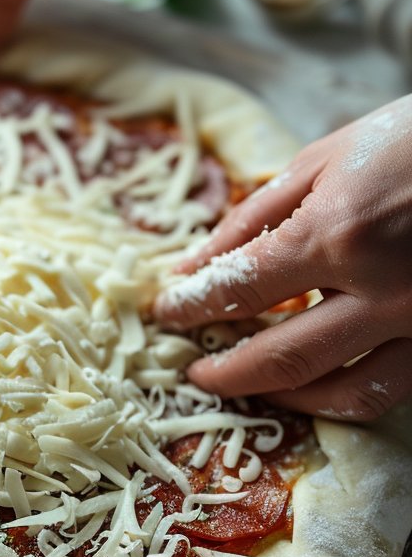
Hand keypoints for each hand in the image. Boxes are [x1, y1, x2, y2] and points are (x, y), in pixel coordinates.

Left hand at [153, 97, 411, 420]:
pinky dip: (345, 396)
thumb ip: (257, 216)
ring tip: (253, 386)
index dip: (191, 306)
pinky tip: (317, 384)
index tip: (167, 313)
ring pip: (343, 393)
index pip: (238, 289)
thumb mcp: (327, 157)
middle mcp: (379, 290)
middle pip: (280, 358)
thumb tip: (198, 262)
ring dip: (286, 399)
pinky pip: (391, 387)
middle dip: (225, 372)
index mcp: (337, 234)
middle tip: (194, 372)